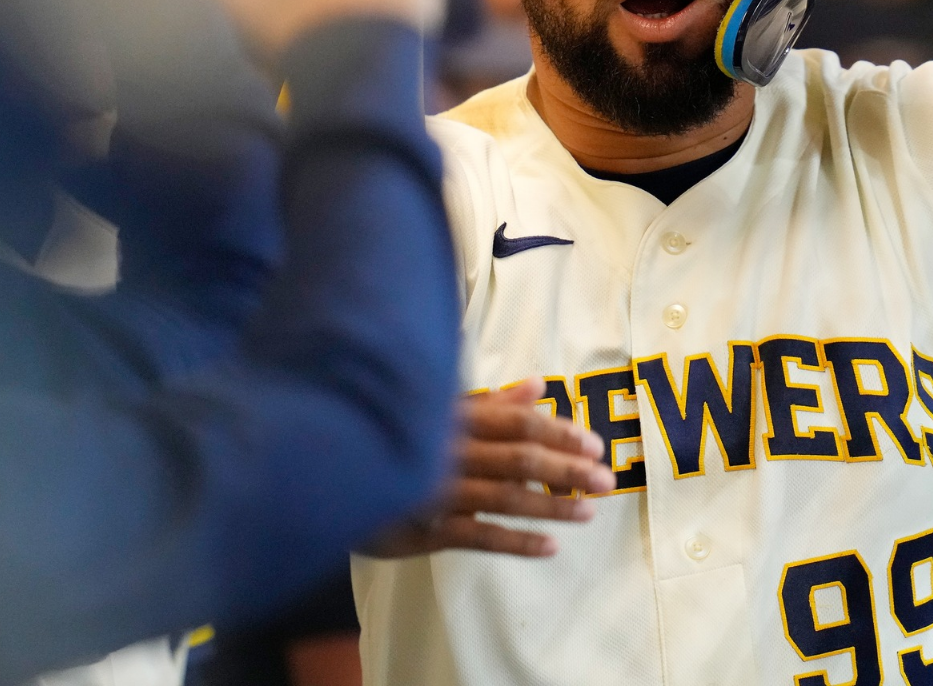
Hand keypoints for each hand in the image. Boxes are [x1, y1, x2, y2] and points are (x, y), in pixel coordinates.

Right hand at [361, 381, 614, 557]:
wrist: (326, 476)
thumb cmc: (393, 438)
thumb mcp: (438, 413)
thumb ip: (490, 402)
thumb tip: (539, 386)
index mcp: (453, 419)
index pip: (516, 422)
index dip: (558, 431)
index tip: (593, 443)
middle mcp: (449, 452)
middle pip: (519, 459)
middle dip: (567, 469)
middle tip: (605, 479)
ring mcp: (437, 493)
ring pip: (505, 498)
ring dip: (551, 505)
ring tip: (588, 512)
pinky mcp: (424, 531)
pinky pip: (478, 537)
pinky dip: (516, 543)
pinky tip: (550, 547)